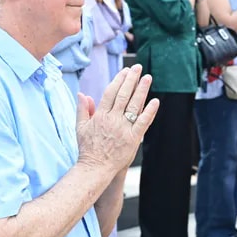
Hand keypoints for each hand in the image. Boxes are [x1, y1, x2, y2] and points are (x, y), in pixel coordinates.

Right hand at [76, 65, 159, 180]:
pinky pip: (143, 122)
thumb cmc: (87, 149)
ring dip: (141, 90)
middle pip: (123, 94)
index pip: (111, 92)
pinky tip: (155, 101)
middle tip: (138, 68)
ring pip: (134, 105)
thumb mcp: (80, 127)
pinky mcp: (133, 138)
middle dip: (131, 79)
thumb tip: (82, 94)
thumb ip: (82, 110)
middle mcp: (112, 119)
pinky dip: (149, 111)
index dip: (119, 80)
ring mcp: (123, 128)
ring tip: (147, 78)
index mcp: (100, 115)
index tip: (125, 71)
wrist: (95, 167)